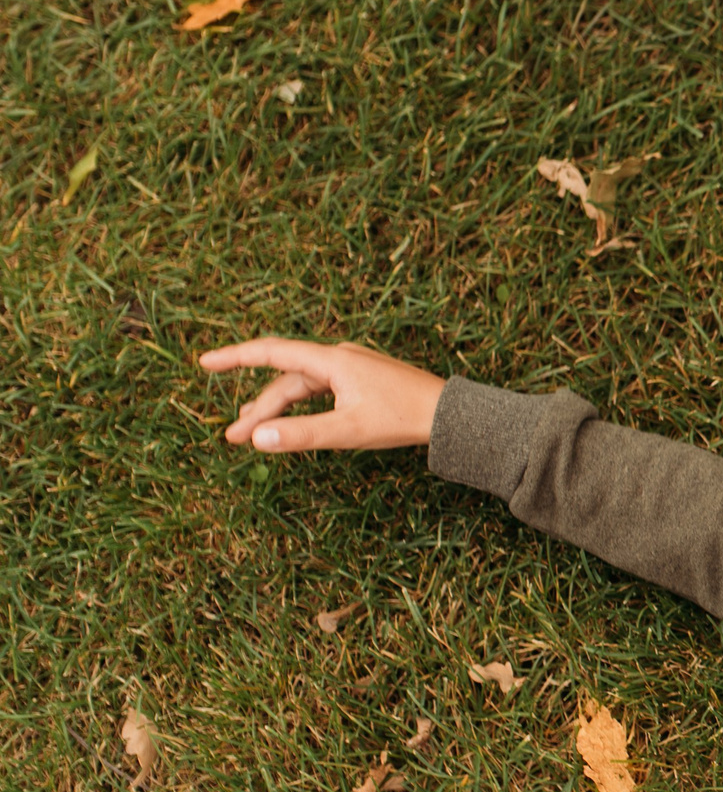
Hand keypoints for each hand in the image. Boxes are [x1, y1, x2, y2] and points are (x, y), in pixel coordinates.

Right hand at [200, 337, 446, 452]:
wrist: (450, 414)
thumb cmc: (403, 418)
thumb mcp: (348, 431)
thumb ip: (302, 434)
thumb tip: (257, 438)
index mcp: (332, 362)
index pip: (272, 353)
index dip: (235, 357)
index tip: (204, 362)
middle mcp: (339, 359)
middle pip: (287, 381)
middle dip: (259, 409)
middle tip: (232, 437)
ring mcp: (352, 368)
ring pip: (303, 388)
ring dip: (278, 410)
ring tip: (252, 433)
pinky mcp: (363, 381)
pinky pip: (322, 391)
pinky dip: (302, 408)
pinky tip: (291, 422)